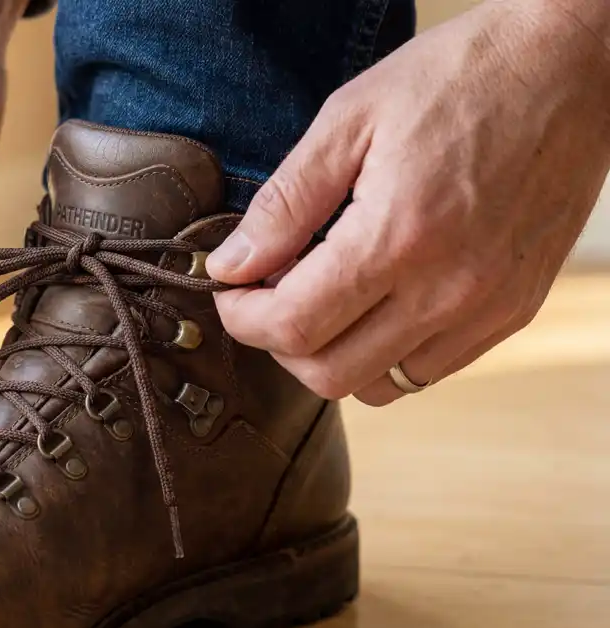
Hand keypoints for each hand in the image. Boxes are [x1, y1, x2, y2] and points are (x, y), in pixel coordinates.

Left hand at [207, 0, 609, 403]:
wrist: (572, 66)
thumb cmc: (459, 78)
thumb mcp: (350, 119)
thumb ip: (284, 204)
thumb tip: (230, 265)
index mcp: (398, 236)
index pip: (292, 326)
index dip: (242, 318)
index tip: (230, 291)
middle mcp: (447, 288)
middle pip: (328, 374)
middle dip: (278, 343)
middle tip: (269, 296)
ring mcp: (487, 308)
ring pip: (378, 387)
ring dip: (331, 356)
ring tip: (322, 300)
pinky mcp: (513, 312)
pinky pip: (429, 371)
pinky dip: (385, 354)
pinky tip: (375, 302)